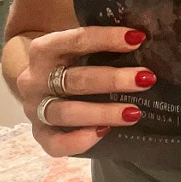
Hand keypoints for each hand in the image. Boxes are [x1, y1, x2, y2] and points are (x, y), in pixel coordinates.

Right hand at [15, 26, 154, 156]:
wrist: (34, 81)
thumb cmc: (65, 57)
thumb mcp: (72, 41)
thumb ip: (97, 38)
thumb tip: (138, 37)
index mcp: (44, 48)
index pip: (76, 40)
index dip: (107, 39)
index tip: (137, 39)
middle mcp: (34, 78)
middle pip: (75, 80)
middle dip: (113, 79)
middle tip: (146, 79)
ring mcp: (34, 108)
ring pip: (67, 113)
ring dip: (102, 113)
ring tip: (134, 113)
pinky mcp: (39, 133)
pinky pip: (54, 143)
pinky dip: (77, 141)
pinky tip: (103, 133)